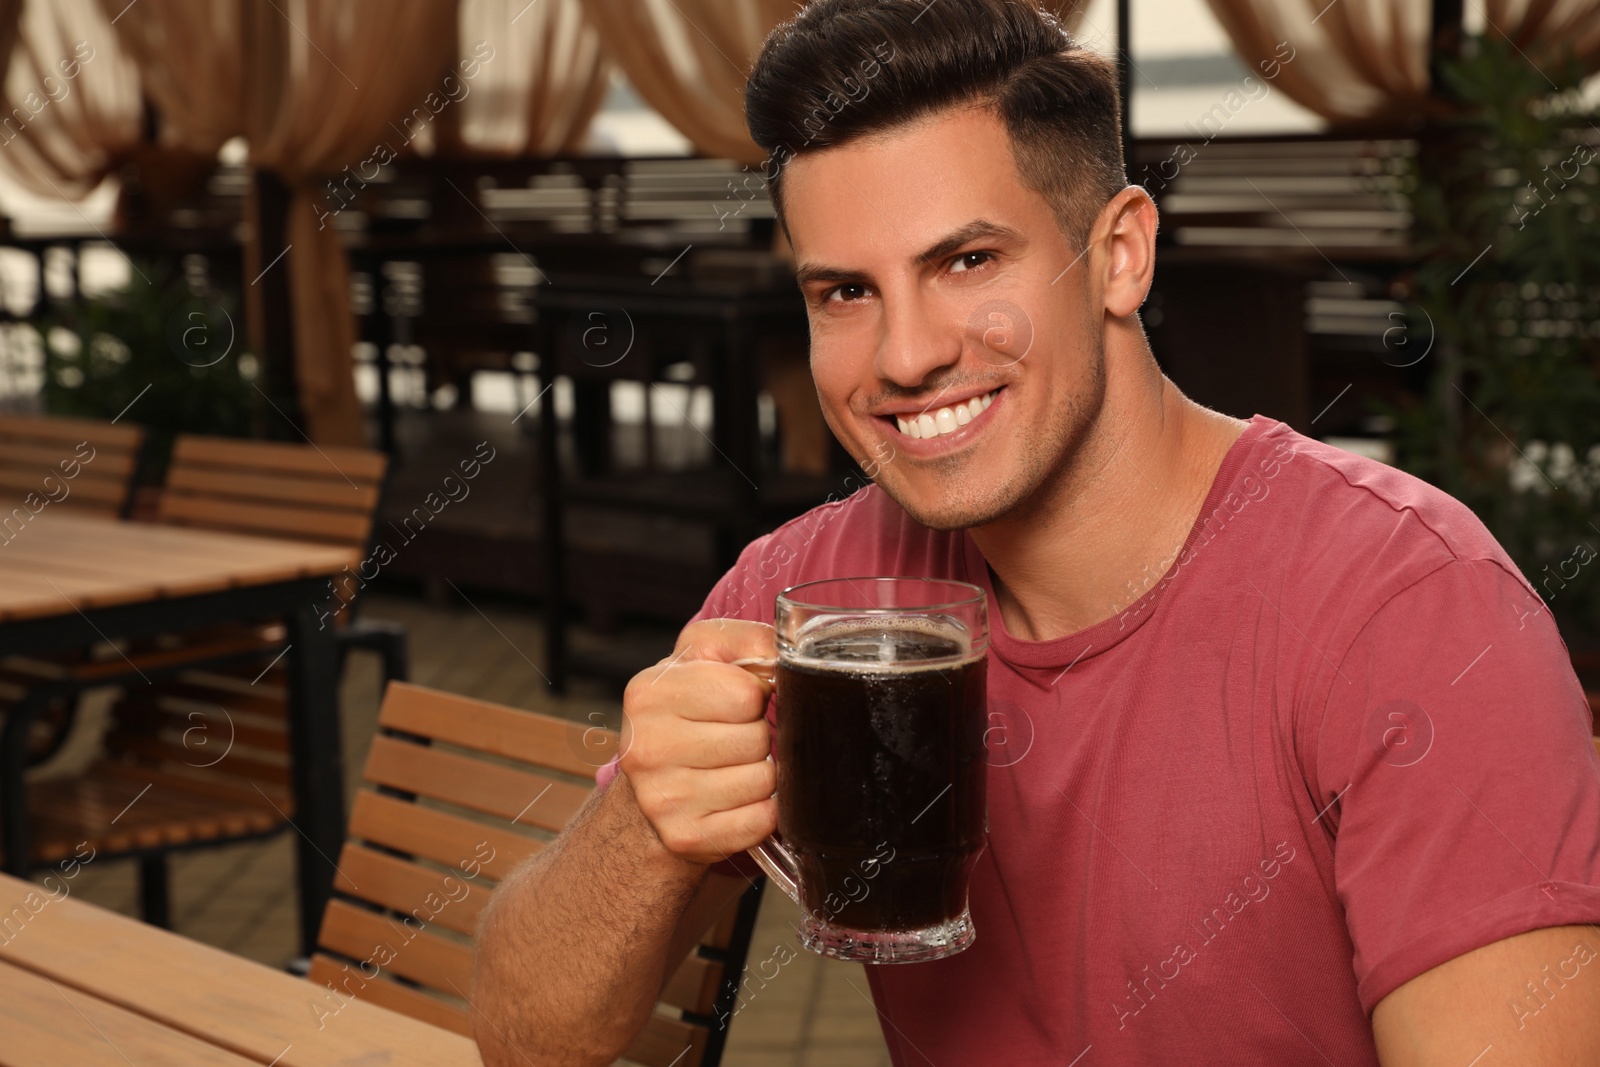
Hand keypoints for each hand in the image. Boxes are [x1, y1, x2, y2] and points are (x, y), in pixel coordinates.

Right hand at [619, 619, 777, 866]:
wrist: (652, 782)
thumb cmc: (688, 710)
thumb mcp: (705, 657)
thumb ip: (748, 641)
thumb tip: (789, 655)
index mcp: (648, 693)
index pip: (745, 694)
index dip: (753, 697)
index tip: (736, 704)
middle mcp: (647, 747)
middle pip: (756, 739)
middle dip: (758, 737)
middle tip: (732, 739)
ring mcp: (662, 798)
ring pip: (762, 781)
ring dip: (760, 774)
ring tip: (733, 768)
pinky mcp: (685, 837)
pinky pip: (759, 821)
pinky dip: (761, 811)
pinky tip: (736, 801)